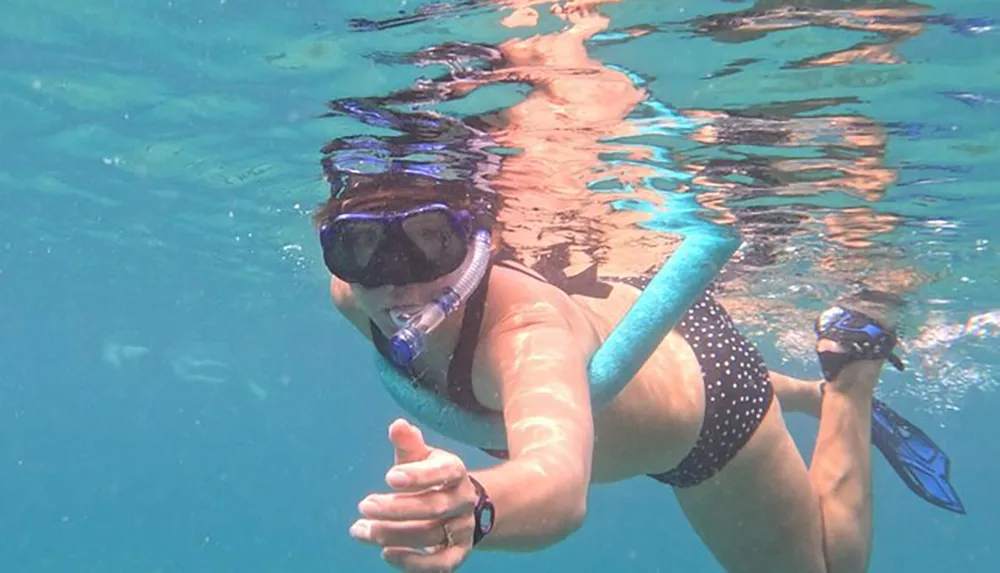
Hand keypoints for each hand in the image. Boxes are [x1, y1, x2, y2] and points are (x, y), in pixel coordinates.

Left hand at [350, 419, 479, 571]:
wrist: (459, 508)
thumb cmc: (430, 479)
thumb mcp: (420, 459)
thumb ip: (408, 445)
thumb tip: (398, 425)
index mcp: (455, 472)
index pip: (444, 472)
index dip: (418, 476)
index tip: (389, 478)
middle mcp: (464, 501)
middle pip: (434, 507)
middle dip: (396, 509)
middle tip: (364, 505)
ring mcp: (462, 529)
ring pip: (431, 535)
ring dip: (393, 534)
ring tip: (361, 530)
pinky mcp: (457, 554)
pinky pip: (441, 565)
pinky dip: (414, 563)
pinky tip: (386, 554)